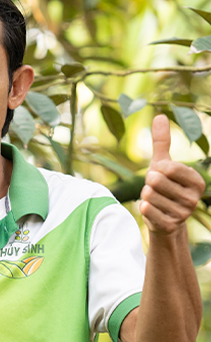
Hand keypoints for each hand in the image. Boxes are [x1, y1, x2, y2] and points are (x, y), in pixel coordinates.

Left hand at [140, 114, 205, 235]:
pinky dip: (143, 208)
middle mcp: (194, 198)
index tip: (162, 177)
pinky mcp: (170, 225)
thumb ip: (162, 142)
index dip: (157, 170)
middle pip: (155, 181)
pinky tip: (152, 211)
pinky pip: (146, 210)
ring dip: (145, 197)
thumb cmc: (163, 187)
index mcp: (197, 180)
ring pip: (148, 196)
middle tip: (156, 190)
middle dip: (148, 184)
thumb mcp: (162, 164)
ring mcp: (183, 213)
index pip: (167, 168)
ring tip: (155, 201)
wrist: (163, 218)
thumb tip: (160, 116)